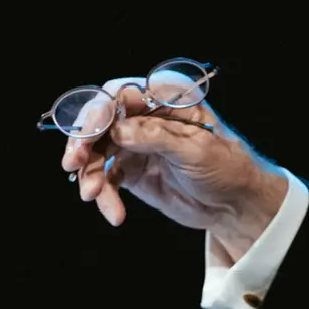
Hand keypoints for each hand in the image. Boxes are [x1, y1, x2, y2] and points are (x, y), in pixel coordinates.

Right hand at [60, 79, 288, 262]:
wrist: (235, 204)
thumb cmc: (227, 167)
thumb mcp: (196, 150)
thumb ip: (157, 136)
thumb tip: (118, 129)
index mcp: (166, 99)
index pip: (120, 94)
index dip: (99, 111)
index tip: (88, 135)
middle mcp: (146, 117)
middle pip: (100, 121)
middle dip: (84, 142)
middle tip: (74, 165)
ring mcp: (135, 144)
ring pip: (97, 152)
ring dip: (90, 175)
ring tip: (94, 197)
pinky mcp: (131, 170)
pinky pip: (106, 179)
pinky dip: (104, 196)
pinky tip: (114, 213)